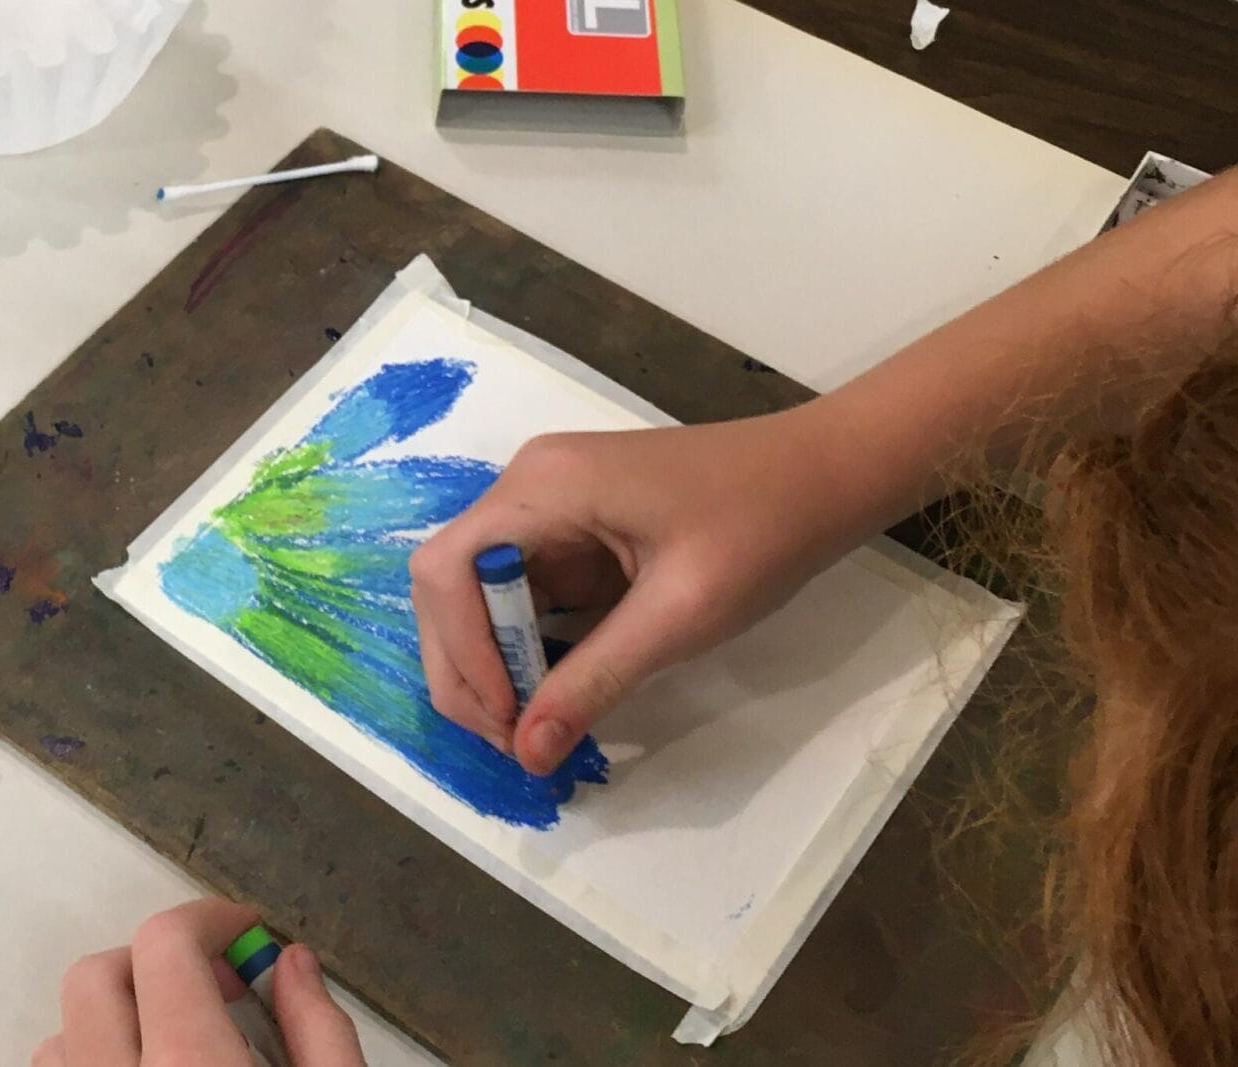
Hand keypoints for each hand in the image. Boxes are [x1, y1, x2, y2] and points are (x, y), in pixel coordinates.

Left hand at [32, 899, 365, 1066]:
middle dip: (154, 962)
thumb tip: (292, 964)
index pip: (163, 944)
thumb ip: (321, 1030)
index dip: (207, 920)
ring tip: (177, 1040)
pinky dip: (89, 1062)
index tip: (243, 933)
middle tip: (214, 985)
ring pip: (61, 1035)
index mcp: (194, 1065)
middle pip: (95, 977)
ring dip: (115, 1019)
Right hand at [410, 410, 875, 774]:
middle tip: (516, 741)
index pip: (447, 572)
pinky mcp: (576, 530)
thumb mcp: (679, 616)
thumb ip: (595, 681)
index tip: (508, 720)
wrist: (825, 477)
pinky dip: (533, 648)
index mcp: (543, 488)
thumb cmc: (761, 532)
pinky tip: (559, 692)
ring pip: (484, 596)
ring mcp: (550, 507)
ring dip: (498, 665)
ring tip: (533, 728)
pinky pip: (530, 594)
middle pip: (452, 586)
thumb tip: (528, 753)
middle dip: (470, 669)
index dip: (461, 653)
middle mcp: (528, 488)